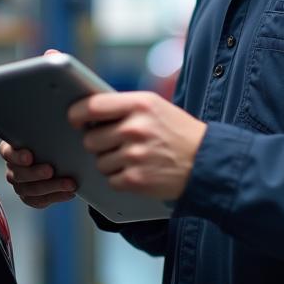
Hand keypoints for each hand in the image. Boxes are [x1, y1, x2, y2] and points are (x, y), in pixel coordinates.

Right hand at [0, 47, 77, 208]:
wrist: (86, 142)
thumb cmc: (69, 119)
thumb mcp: (67, 98)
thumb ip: (55, 74)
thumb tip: (50, 53)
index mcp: (18, 138)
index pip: (7, 149)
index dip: (15, 153)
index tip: (29, 153)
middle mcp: (18, 160)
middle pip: (15, 173)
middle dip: (33, 174)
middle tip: (52, 169)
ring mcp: (26, 179)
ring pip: (26, 190)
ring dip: (46, 188)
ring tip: (67, 181)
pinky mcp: (37, 194)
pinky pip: (37, 201)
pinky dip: (52, 198)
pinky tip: (69, 190)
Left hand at [68, 91, 206, 201]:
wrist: (207, 161)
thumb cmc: (177, 132)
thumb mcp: (155, 107)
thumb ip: (124, 107)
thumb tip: (87, 113)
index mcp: (139, 104)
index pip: (92, 106)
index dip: (77, 114)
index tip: (75, 119)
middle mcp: (135, 128)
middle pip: (90, 139)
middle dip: (99, 144)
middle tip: (116, 144)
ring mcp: (135, 155)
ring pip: (99, 162)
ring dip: (111, 163)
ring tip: (134, 158)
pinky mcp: (136, 179)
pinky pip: (111, 180)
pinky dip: (121, 179)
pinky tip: (138, 172)